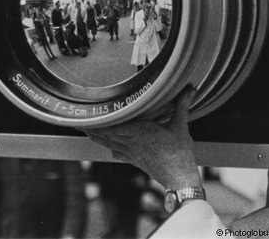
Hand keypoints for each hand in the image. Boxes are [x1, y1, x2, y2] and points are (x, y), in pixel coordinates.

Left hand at [85, 86, 200, 189]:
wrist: (179, 178)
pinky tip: (107, 146)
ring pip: (109, 144)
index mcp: (140, 132)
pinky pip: (117, 153)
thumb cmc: (180, 154)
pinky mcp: (135, 160)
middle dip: (91, 128)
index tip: (87, 117)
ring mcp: (132, 153)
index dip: (98, 123)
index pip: (113, 127)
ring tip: (85, 130)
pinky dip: (110, 148)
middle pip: (106, 135)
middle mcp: (132, 142)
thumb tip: (190, 89)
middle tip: (78, 122)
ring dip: (96, 137)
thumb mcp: (181, 127)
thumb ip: (182, 106)